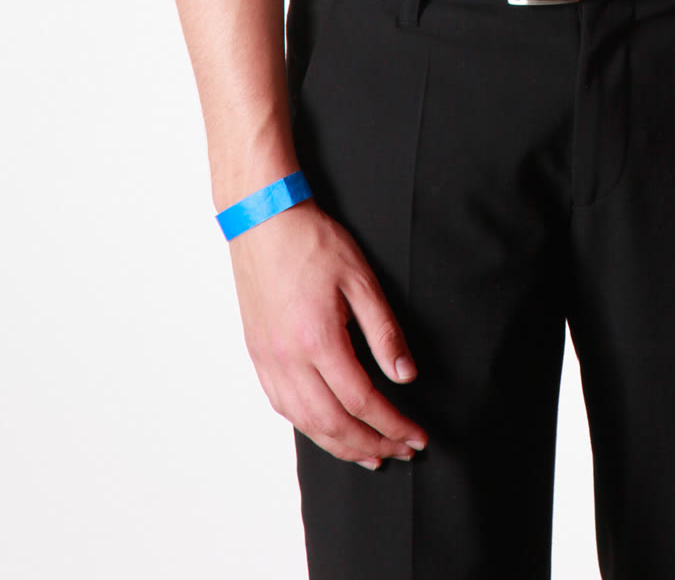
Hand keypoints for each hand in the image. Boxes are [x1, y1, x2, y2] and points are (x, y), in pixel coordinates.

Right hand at [230, 201, 427, 466]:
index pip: (362, 401)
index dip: (392, 425)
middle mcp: (288, 360)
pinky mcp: (258, 355)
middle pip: (332, 424)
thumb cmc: (312, 242)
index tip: (416, 437)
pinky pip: (283, 406)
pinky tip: (326, 429)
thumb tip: (405, 376)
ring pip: (305, 423)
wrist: (262, 220)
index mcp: (317, 340)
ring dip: (339, 446)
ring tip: (368, 455)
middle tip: (399, 453)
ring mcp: (268, 361)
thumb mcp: (360, 279)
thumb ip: (384, 332)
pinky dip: (309, 427)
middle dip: (370, 445)